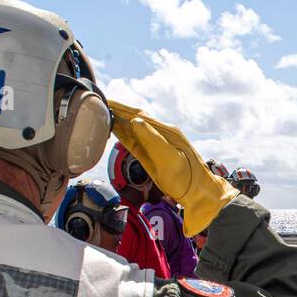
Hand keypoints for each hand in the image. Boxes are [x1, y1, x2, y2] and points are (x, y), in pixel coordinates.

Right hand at [107, 98, 234, 235]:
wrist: (199, 195)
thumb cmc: (188, 179)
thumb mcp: (170, 159)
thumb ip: (153, 140)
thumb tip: (135, 121)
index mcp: (166, 132)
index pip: (139, 116)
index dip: (121, 108)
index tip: (105, 101)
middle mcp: (161, 135)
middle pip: (135, 119)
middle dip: (117, 111)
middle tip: (97, 103)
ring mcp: (157, 145)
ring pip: (134, 129)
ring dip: (118, 122)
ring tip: (102, 114)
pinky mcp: (154, 156)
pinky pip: (136, 141)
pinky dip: (124, 134)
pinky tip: (116, 130)